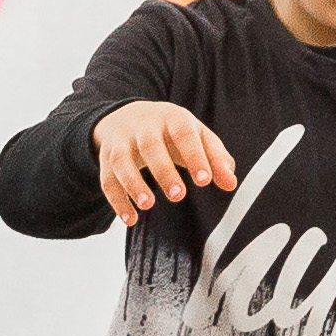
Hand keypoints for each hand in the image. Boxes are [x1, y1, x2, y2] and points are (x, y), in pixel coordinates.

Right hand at [92, 100, 239, 221]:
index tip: (205, 181)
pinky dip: (116, 201)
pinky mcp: (106, 159)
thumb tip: (230, 183)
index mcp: (172, 118)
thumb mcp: (197, 137)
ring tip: (148, 205)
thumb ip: (216, 159)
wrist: (127, 117)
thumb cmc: (171, 132)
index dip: (194, 156)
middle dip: (163, 170)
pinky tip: (130, 219)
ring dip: (133, 184)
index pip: (184, 134)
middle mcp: (143, 127)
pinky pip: (107, 179)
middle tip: (179, 195)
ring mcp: (121, 142)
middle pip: (150, 145)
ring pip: (122, 161)